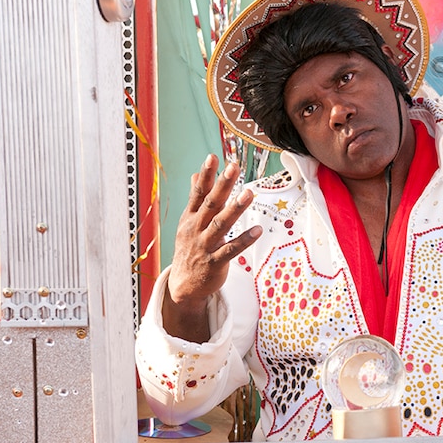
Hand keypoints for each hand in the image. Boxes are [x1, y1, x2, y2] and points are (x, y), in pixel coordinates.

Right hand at [163, 154, 261, 340]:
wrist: (183, 285)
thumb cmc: (190, 248)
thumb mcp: (188, 222)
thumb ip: (196, 198)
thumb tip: (195, 174)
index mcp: (190, 217)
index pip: (198, 192)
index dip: (205, 175)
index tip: (213, 156)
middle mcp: (196, 229)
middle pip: (211, 204)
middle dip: (222, 185)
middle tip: (234, 167)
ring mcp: (205, 246)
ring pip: (221, 225)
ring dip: (235, 209)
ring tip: (250, 193)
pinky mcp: (215, 263)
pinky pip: (231, 250)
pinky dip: (244, 240)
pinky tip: (258, 230)